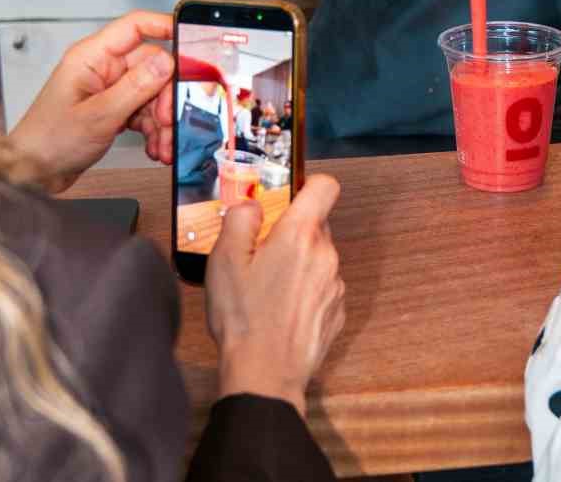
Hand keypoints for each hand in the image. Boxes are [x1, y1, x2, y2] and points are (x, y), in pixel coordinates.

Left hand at [7, 11, 175, 191]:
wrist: (32, 173)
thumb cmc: (47, 141)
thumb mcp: (98, 115)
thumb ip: (136, 87)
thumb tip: (167, 63)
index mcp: (91, 58)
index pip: (134, 26)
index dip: (164, 26)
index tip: (190, 38)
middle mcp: (101, 69)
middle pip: (151, 67)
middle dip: (166, 96)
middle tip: (169, 120)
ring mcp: (108, 90)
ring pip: (151, 94)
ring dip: (162, 120)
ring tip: (162, 143)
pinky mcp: (112, 109)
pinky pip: (144, 112)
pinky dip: (153, 130)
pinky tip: (153, 146)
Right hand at [206, 175, 344, 416]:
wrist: (265, 375)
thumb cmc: (243, 318)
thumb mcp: (224, 260)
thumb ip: (240, 219)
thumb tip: (253, 205)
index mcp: (300, 235)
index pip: (325, 187)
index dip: (307, 185)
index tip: (287, 198)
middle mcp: (327, 255)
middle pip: (316, 225)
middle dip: (292, 232)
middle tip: (261, 254)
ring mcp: (335, 285)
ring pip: (319, 258)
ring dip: (299, 264)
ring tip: (267, 289)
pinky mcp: (337, 312)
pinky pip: (323, 287)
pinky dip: (306, 291)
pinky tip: (281, 311)